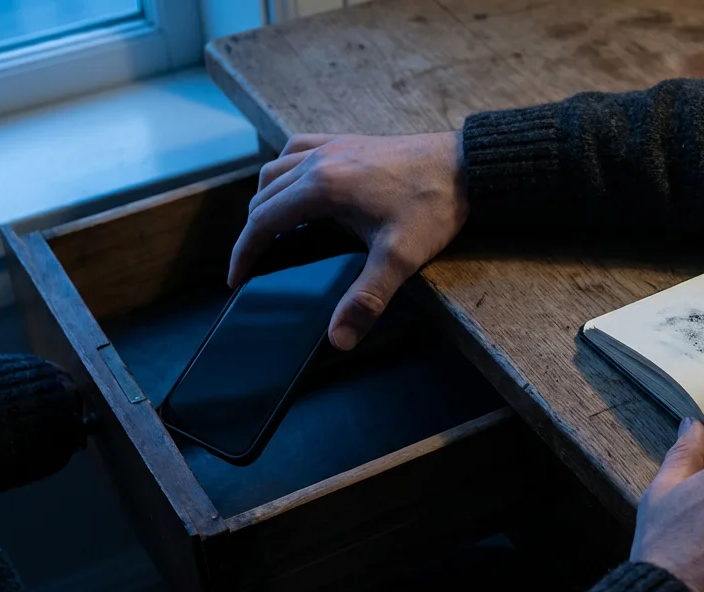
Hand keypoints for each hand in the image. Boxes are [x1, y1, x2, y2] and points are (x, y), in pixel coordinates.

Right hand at [229, 132, 467, 349]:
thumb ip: (366, 298)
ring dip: (266, 198)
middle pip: (264, 194)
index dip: (244, 251)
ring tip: (270, 229)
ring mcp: (335, 146)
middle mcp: (320, 159)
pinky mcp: (351, 141)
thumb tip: (338, 338)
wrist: (468, 165)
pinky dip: (287, 169)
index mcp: (322, 186)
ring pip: (277, 167)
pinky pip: (301, 148)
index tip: (236, 278)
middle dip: (252, 230)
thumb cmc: (434, 206)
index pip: (263, 220)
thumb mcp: (400, 258)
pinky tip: (300, 186)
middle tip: (253, 263)